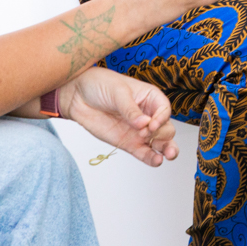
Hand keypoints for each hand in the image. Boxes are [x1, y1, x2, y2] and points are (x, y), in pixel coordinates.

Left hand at [58, 65, 179, 167]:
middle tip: (147, 133)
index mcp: (149, 97)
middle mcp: (147, 115)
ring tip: (169, 154)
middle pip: (166, 128)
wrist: (77, 96)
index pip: (164, 109)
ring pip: (160, 143)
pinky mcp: (129, 143)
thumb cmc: (99, 84)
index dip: (161, 118)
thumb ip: (130, 109)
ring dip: (167, 149)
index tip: (151, 124)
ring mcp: (139, 131)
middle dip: (162, 134)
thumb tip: (143, 123)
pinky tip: (157, 161)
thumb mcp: (117, 91)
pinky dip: (151, 158)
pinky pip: (144, 153)